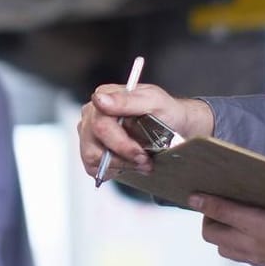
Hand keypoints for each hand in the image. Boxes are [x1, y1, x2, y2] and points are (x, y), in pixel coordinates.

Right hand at [76, 83, 213, 180]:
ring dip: (120, 164)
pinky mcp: (91, 150)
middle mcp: (92, 113)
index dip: (121, 144)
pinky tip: (127, 162)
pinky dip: (113, 169)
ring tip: (140, 161)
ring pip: (92, 157)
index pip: (100, 124)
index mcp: (104, 96)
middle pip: (94, 143)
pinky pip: (92, 167)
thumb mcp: (154, 102)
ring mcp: (89, 132)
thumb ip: (126, 100)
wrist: (175, 127)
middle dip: (123, 156)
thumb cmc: (165, 112)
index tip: (141, 153)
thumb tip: (100, 100)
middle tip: (144, 159)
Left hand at [189, 193, 264, 265]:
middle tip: (233, 203)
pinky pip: (258, 247)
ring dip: (239, 229)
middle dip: (221, 222)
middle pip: (222, 240)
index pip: (208, 231)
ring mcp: (260, 257)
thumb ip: (223, 209)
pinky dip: (256, 236)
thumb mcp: (250, 217)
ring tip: (250, 211)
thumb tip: (193, 200)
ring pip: (240, 245)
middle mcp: (244, 253)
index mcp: (234, 243)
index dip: (208, 214)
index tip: (217, 198)